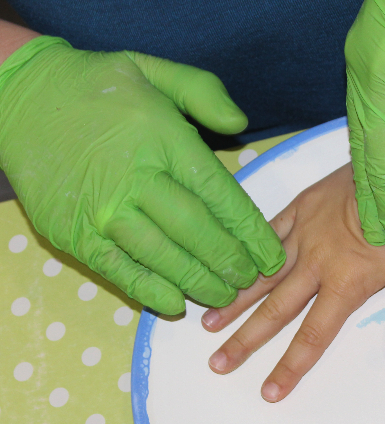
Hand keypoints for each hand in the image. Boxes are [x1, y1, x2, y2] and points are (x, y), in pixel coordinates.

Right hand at [0, 36, 285, 314]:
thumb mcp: (154, 70)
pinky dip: (149, 291)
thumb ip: (204, 93)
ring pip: (163, 257)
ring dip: (198, 282)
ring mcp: (102, 211)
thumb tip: (241, 126)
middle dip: (230, 262)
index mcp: (163, 140)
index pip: (220, 196)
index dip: (251, 232)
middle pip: (197, 232)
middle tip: (252, 281)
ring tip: (225, 297)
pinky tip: (175, 303)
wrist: (18, 99)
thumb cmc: (96, 87)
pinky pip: (119, 271)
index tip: (272, 256)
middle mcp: (135, 179)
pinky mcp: (74, 234)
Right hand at [201, 163, 384, 401]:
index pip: (313, 335)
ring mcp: (304, 233)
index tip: (269, 392)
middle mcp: (316, 263)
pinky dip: (246, 251)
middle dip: (245, 341)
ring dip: (234, 300)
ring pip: (262, 273)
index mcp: (345, 284)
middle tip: (217, 364)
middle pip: (275, 310)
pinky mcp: (300, 206)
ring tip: (207, 323)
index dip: (290, 366)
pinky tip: (225, 263)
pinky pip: (266, 232)